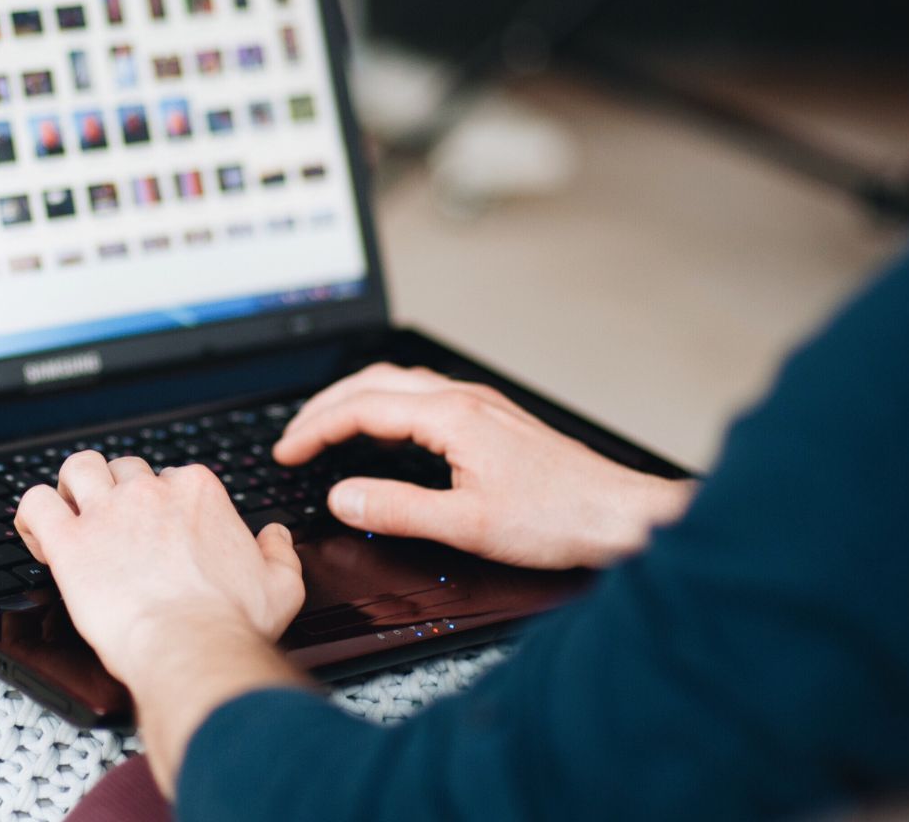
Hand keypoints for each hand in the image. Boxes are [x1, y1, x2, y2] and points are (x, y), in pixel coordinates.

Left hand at [15, 451, 303, 684]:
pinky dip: (32, 514)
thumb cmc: (231, 622)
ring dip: (74, 486)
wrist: (192, 648)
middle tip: (115, 525)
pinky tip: (39, 535)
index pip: (172, 477)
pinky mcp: (70, 542)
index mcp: (198, 493)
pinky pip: (36, 504)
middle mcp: (150, 493)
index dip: (162, 505)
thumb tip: (275, 535)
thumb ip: (280, 552)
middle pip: (124, 469)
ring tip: (73, 513)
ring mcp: (107, 513)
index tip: (159, 533)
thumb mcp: (281, 586)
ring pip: (78, 468)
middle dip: (118, 491)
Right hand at [274, 364, 694, 569]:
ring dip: (355, 403)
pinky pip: (422, 399)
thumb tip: (341, 498)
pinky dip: (385, 410)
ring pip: (399, 386)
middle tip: (295, 437)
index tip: (287, 451)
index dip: (315, 429)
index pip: (361, 408)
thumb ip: (396, 510)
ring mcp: (480, 407)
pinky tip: (385, 435)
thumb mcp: (466, 525)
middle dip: (325, 407)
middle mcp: (464, 400)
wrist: (620, 515)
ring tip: (326, 431)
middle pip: (374, 383)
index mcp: (451, 416)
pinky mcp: (492, 421)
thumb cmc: (558, 518)